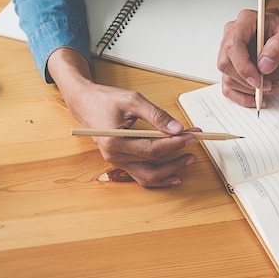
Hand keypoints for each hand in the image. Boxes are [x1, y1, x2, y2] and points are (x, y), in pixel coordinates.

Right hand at [48, 48, 198, 187]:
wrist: (85, 103)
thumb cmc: (104, 100)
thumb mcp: (133, 100)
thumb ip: (156, 115)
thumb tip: (177, 128)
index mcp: (115, 141)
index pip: (153, 149)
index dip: (175, 144)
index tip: (192, 136)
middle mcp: (114, 156)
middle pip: (152, 165)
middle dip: (176, 158)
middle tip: (193, 149)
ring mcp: (117, 162)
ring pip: (148, 176)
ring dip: (170, 172)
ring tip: (188, 161)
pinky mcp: (120, 162)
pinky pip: (141, 175)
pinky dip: (158, 177)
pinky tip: (174, 175)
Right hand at [217, 10, 278, 106]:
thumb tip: (263, 64)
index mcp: (245, 22)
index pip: (233, 45)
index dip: (243, 65)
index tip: (258, 79)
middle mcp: (233, 36)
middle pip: (225, 64)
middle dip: (245, 81)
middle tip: (267, 85)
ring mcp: (230, 54)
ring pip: (227, 78)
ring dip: (248, 90)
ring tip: (270, 88)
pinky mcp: (233, 69)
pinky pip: (229, 88)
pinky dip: (242, 97)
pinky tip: (257, 98)